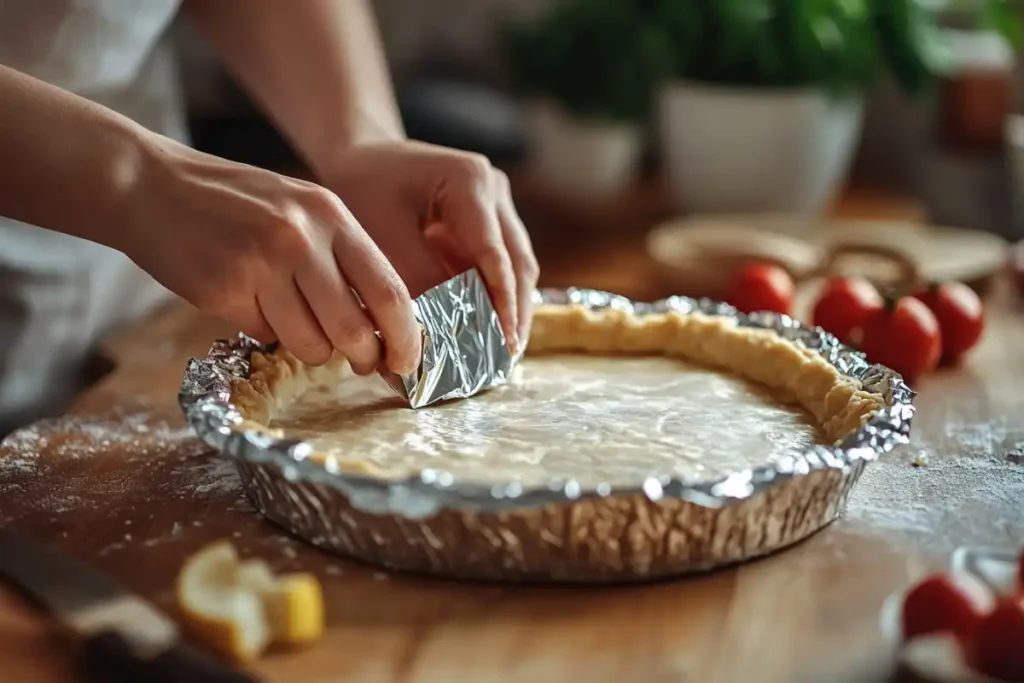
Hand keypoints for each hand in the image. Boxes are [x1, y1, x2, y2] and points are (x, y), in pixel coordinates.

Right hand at [117, 135, 420, 374]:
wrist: (150, 185)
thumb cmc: (235, 203)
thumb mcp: (301, 210)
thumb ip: (341, 256)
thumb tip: (382, 324)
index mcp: (331, 216)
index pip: (390, 290)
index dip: (406, 336)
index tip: (408, 361)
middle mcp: (301, 239)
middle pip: (354, 329)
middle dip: (363, 357)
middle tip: (361, 363)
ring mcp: (261, 265)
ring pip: (310, 344)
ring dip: (310, 348)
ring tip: (293, 320)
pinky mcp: (224, 291)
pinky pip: (265, 336)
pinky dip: (265, 331)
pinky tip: (248, 300)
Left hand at [322, 141, 539, 350]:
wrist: (361, 153)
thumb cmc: (364, 184)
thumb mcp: (380, 233)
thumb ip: (412, 279)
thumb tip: (436, 333)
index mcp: (470, 182)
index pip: (494, 254)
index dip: (501, 303)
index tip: (504, 343)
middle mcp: (494, 190)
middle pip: (517, 262)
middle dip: (514, 312)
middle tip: (507, 358)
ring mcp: (496, 204)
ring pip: (515, 266)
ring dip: (509, 308)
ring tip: (501, 352)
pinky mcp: (489, 221)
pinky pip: (498, 265)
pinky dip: (493, 297)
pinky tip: (485, 330)